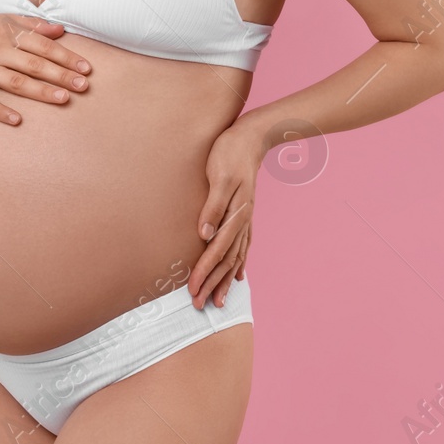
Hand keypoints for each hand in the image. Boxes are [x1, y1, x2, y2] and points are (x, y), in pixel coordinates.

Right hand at [0, 13, 90, 124]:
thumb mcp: (3, 24)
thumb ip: (32, 25)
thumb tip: (61, 29)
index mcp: (7, 33)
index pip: (42, 45)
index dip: (65, 56)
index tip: (87, 68)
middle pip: (32, 63)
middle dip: (60, 75)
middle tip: (83, 86)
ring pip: (13, 82)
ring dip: (39, 91)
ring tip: (63, 100)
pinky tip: (18, 120)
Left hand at [189, 121, 266, 309]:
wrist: (251, 136)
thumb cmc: (230, 153)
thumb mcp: (218, 176)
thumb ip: (212, 206)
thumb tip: (204, 235)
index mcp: (235, 213)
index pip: (217, 250)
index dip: (204, 272)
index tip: (192, 291)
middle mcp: (242, 220)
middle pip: (227, 260)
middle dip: (213, 284)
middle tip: (199, 306)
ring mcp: (245, 218)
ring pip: (236, 257)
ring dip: (225, 280)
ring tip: (219, 300)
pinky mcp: (244, 213)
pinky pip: (243, 245)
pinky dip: (240, 263)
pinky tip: (238, 275)